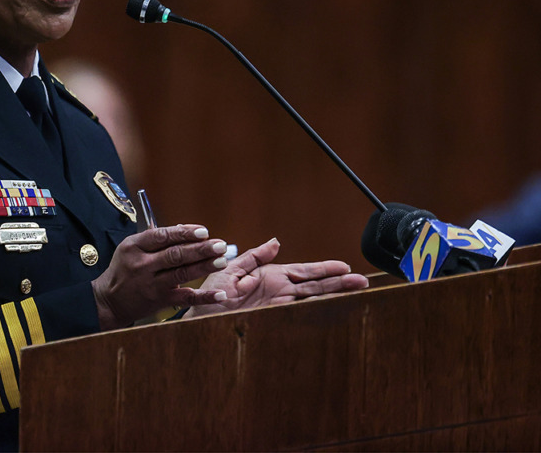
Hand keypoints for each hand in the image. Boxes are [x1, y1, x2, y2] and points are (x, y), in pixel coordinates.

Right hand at [92, 224, 227, 329]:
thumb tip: (184, 229)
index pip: (162, 236)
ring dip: (204, 267)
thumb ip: (155, 239)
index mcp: (134, 246)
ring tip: (222, 261)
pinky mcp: (159, 301)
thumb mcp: (131, 248)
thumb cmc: (123, 269)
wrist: (109, 301)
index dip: (184, 233)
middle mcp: (142, 264)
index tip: (203, 231)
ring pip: (182, 274)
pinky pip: (185, 298)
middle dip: (200, 249)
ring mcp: (151, 284)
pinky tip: (219, 294)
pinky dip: (204, 297)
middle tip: (220, 245)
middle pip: (175, 255)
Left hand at [185, 238, 368, 318]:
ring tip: (355, 291)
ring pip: (311, 299)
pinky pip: (296, 313)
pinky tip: (331, 309)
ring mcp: (277, 305)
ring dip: (333, 295)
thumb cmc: (212, 293)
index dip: (324, 269)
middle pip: (314, 285)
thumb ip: (254, 257)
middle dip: (338, 282)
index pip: (304, 271)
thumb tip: (276, 241)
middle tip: (362, 281)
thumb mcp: (231, 269)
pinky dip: (314, 311)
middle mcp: (278, 291)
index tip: (345, 266)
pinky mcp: (272, 318)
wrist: (198, 317)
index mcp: (271, 276)